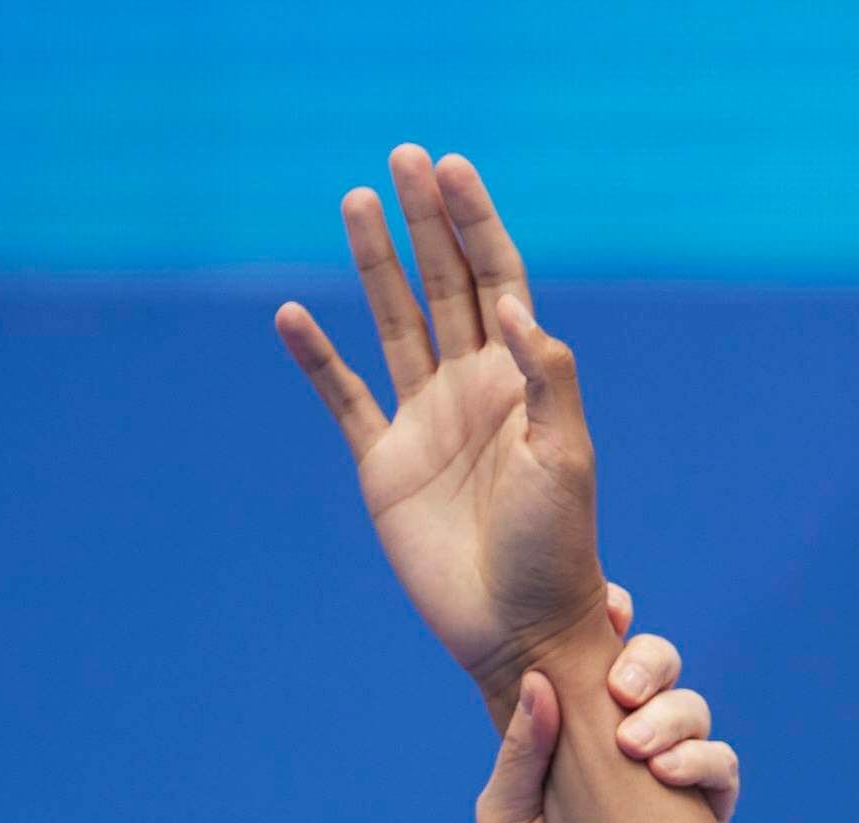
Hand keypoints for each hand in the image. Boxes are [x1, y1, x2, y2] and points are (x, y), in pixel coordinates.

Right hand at [276, 150, 604, 717]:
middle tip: (402, 157)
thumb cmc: (558, 551)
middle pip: (444, 284)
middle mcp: (471, 389)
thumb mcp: (567, 457)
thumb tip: (511, 303)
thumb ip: (546, 376)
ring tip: (354, 201)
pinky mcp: (385, 466)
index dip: (475, 221)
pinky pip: (344, 399)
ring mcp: (425, 423)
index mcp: (520, 380)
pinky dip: (317, 360)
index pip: (498, 278)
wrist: (521, 630)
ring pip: (394, 323)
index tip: (452, 167)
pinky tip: (291, 316)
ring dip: (374, 265)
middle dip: (425, 221)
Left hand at [482, 591, 737, 822]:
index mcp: (568, 737)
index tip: (610, 605)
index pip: (592, 662)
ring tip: (640, 745)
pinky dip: (705, 760)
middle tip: (623, 686)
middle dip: (649, 661)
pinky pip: (720, 772)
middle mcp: (620, 751)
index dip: (610, 625)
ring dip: (675, 713)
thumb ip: (521, 757)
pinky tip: (671, 774)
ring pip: (691, 714)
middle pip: (654, 673)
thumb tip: (539, 685)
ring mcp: (665, 786)